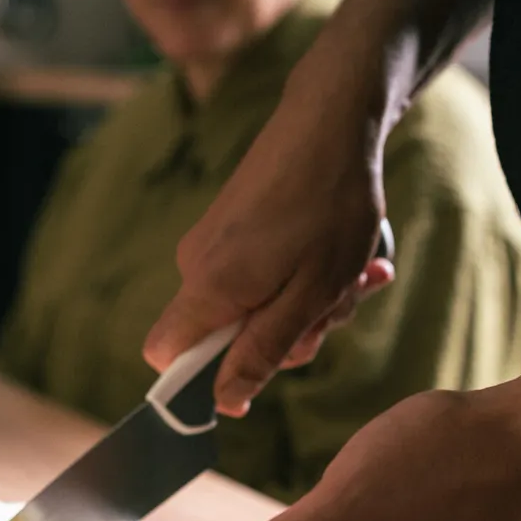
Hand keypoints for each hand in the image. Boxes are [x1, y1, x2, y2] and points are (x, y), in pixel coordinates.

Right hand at [143, 66, 395, 416]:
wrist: (332, 119)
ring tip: (355, 272)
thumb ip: (262, 352)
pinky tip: (347, 256)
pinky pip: (262, 275)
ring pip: (254, 306)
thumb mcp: (310, 296)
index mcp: (208, 288)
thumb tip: (224, 401)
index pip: (165, 356)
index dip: (205, 377)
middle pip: (225, 337)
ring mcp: (215, 243)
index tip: (259, 368)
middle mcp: (198, 266)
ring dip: (310, 302)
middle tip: (337, 305)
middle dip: (287, 335)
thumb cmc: (329, 208)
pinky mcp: (234, 226)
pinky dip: (306, 274)